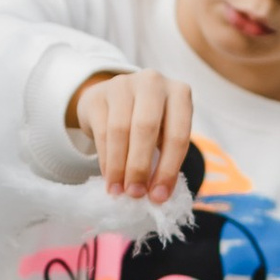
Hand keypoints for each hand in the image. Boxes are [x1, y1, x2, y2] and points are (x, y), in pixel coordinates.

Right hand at [70, 69, 200, 208]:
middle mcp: (153, 82)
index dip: (168, 169)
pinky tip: (109, 178)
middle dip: (140, 167)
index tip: (158, 197)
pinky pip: (102, 132)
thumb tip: (157, 194)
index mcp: (180, 93)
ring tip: (119, 191)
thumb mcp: (165, 132)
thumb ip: (165, 156)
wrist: (115, 98)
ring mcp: (124, 84)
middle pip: (146, 129)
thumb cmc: (148, 121)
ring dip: (119, 167)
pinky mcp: (99, 94)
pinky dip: (106, 160)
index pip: (177, 135)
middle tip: (135, 194)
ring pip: (120, 130)